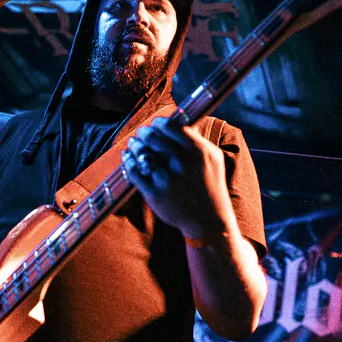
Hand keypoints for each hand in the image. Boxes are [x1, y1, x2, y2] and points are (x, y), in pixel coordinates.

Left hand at [122, 117, 235, 238]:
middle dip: (144, 133)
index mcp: (197, 151)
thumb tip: (180, 122)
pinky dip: (128, 162)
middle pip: (153, 138)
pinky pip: (135, 172)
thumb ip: (198, 139)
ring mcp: (167, 179)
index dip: (158, 123)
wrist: (208, 220)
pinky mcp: (154, 194)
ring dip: (134, 145)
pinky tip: (128, 158)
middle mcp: (182, 163)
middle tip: (141, 133)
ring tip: (133, 144)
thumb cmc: (210, 186)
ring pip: (142, 153)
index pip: (170, 127)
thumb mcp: (213, 158)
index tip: (155, 124)